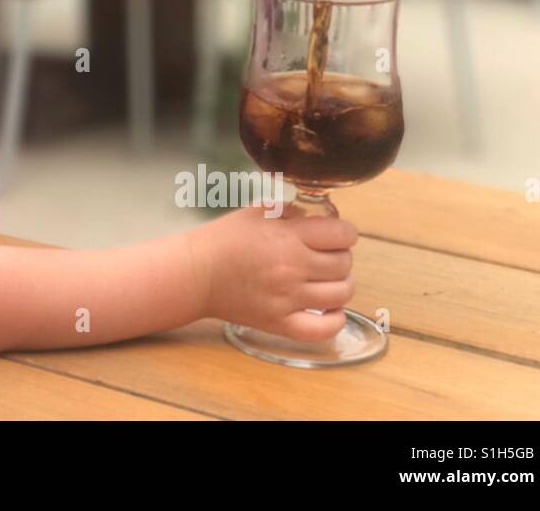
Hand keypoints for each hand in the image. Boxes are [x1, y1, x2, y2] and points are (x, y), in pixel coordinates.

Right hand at [186, 203, 357, 341]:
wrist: (195, 273)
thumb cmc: (222, 239)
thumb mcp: (256, 211)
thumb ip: (290, 210)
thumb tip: (319, 217)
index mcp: (287, 237)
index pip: (343, 234)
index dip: (345, 232)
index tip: (337, 234)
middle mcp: (292, 268)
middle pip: (344, 263)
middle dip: (341, 255)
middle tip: (327, 255)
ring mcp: (288, 298)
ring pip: (341, 293)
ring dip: (342, 284)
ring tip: (328, 279)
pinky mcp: (280, 323)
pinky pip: (324, 329)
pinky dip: (336, 319)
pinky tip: (330, 309)